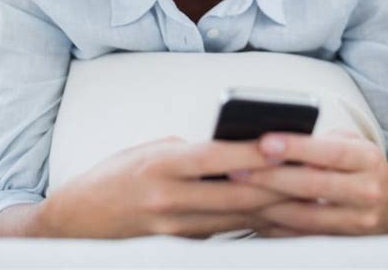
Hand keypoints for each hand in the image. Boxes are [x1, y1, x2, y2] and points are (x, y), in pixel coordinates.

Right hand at [42, 136, 287, 238]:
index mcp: (161, 165)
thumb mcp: (149, 150)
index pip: (216, 156)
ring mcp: (174, 229)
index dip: (251, 151)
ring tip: (303, 193)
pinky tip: (273, 216)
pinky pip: (222, 234)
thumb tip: (233, 154)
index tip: (283, 140)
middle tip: (309, 171)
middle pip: (234, 194)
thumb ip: (190, 153)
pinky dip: (249, 225)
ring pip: (234, 219)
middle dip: (275, 184)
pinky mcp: (178, 247)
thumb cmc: (115, 175)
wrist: (77, 222)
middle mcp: (169, 199)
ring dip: (270, 208)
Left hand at [228, 131, 387, 235]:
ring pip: (304, 217)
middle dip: (270, 177)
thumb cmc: (364, 167)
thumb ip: (320, 143)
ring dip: (266, 204)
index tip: (264, 142)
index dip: (295, 147)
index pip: (328, 152)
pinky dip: (275, 226)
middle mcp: (365, 192)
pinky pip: (302, 237)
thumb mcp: (352, 145)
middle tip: (237, 167)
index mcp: (366, 159)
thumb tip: (274, 141)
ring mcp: (356, 223)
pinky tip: (251, 214)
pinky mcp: (342, 244)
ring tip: (237, 190)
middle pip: (311, 186)